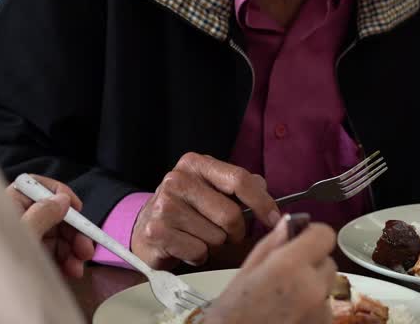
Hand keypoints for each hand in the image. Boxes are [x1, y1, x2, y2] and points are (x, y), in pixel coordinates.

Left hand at [7, 174, 95, 278]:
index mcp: (10, 204)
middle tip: (86, 249)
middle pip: (53, 214)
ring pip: (56, 236)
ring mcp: (24, 239)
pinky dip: (65, 261)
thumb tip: (62, 199)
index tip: (77, 208)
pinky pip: (52, 254)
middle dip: (73, 230)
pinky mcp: (28, 258)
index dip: (59, 193)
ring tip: (78, 268)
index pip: (37, 187)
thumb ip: (42, 214)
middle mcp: (18, 219)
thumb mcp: (23, 233)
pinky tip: (71, 272)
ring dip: (73, 250)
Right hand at [131, 153, 280, 269]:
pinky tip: (186, 245)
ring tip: (198, 235)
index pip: (238, 179)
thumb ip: (238, 185)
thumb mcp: (210, 188)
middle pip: (230, 214)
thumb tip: (263, 187)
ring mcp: (165, 205)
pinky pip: (198, 252)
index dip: (262, 201)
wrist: (146, 227)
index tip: (274, 218)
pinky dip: (199, 255)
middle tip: (226, 233)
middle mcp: (177, 180)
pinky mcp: (157, 231)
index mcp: (195, 164)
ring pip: (216, 237)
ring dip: (214, 244)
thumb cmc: (187, 208)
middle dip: (235, 231)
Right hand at [205, 216, 336, 323]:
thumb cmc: (232, 316)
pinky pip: (324, 308)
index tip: (301, 239)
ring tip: (284, 299)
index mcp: (290, 266)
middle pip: (327, 262)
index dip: (312, 234)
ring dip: (312, 286)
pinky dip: (312, 307)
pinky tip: (289, 313)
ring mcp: (320, 311)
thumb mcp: (245, 272)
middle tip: (286, 274)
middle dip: (311, 263)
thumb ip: (272, 244)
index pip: (324, 235)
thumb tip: (288, 223)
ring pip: (325, 286)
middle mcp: (312, 287)